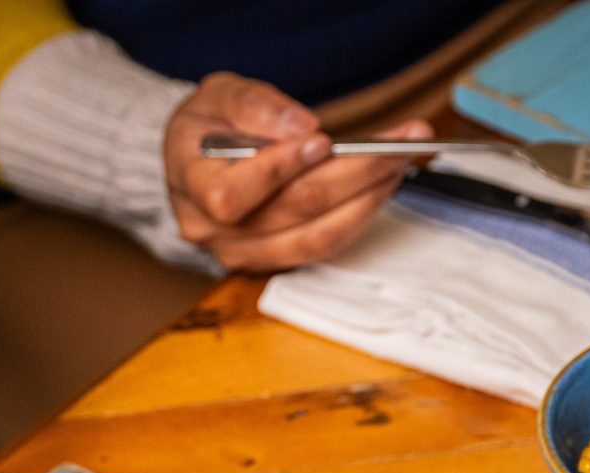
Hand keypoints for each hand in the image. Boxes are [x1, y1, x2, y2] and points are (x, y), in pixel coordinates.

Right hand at [162, 73, 432, 272]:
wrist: (199, 160)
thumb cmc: (208, 125)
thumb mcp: (218, 94)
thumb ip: (254, 106)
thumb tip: (302, 128)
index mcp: (189, 185)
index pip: (231, 196)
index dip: (279, 171)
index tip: (322, 140)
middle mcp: (212, 231)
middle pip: (291, 212)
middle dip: (353, 173)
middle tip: (400, 142)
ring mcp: (242, 252)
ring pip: (315, 238)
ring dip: (367, 199)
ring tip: (401, 161)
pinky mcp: (273, 260)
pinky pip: (324, 247)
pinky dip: (360, 215)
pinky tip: (382, 184)